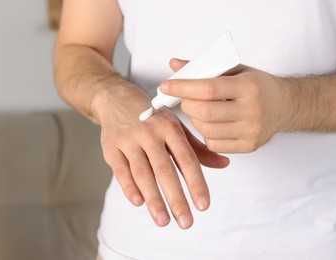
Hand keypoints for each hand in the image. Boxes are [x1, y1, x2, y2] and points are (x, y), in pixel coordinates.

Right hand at [94, 85, 228, 228]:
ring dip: (153, 199)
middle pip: (164, 169)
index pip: (187, 159)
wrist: (116, 98)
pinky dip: (129, 187)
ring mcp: (128, 139)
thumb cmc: (152, 117)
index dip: (196, 183)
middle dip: (175, 198)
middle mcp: (150, 132)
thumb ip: (198, 148)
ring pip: (142, 173)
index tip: (203, 205)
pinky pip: (120, 170)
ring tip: (163, 221)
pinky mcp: (110, 147)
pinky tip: (139, 203)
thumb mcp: (175, 126)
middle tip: (186, 222)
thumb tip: (224, 164)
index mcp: (170, 127)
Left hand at [160, 58, 292, 152]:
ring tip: (199, 110)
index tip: (166, 86)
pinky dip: (205, 133)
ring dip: (194, 119)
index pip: (208, 88)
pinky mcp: (249, 146)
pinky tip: (211, 123)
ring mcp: (251, 131)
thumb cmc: (257, 85)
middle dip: (187, 104)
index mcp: (249, 86)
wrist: (285, 106)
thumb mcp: (235, 69)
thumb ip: (205, 67)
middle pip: (205, 112)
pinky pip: (214, 144)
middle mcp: (252, 110)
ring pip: (207, 130)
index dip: (183, 87)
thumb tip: (174, 65)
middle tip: (184, 99)